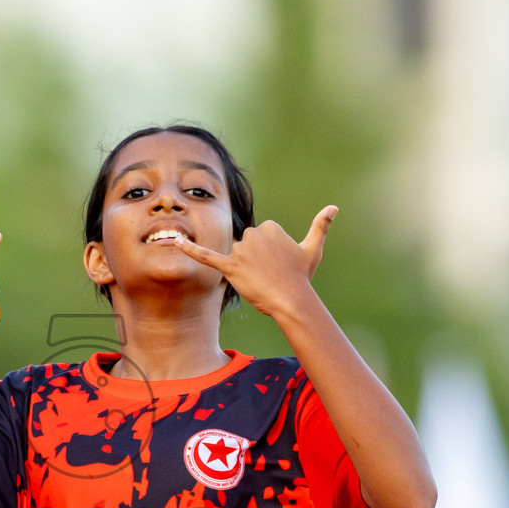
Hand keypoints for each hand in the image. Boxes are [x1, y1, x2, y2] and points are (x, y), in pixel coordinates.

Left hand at [171, 206, 336, 318]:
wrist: (292, 300)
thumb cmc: (302, 276)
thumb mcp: (313, 249)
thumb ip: (321, 225)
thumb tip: (334, 207)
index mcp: (270, 227)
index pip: (261, 237)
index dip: (269, 253)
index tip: (279, 264)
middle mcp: (254, 235)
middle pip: (247, 245)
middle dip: (255, 259)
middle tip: (270, 274)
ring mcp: (241, 252)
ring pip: (235, 255)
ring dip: (244, 268)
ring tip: (260, 280)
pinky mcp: (230, 268)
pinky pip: (206, 256)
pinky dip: (189, 249)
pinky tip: (174, 242)